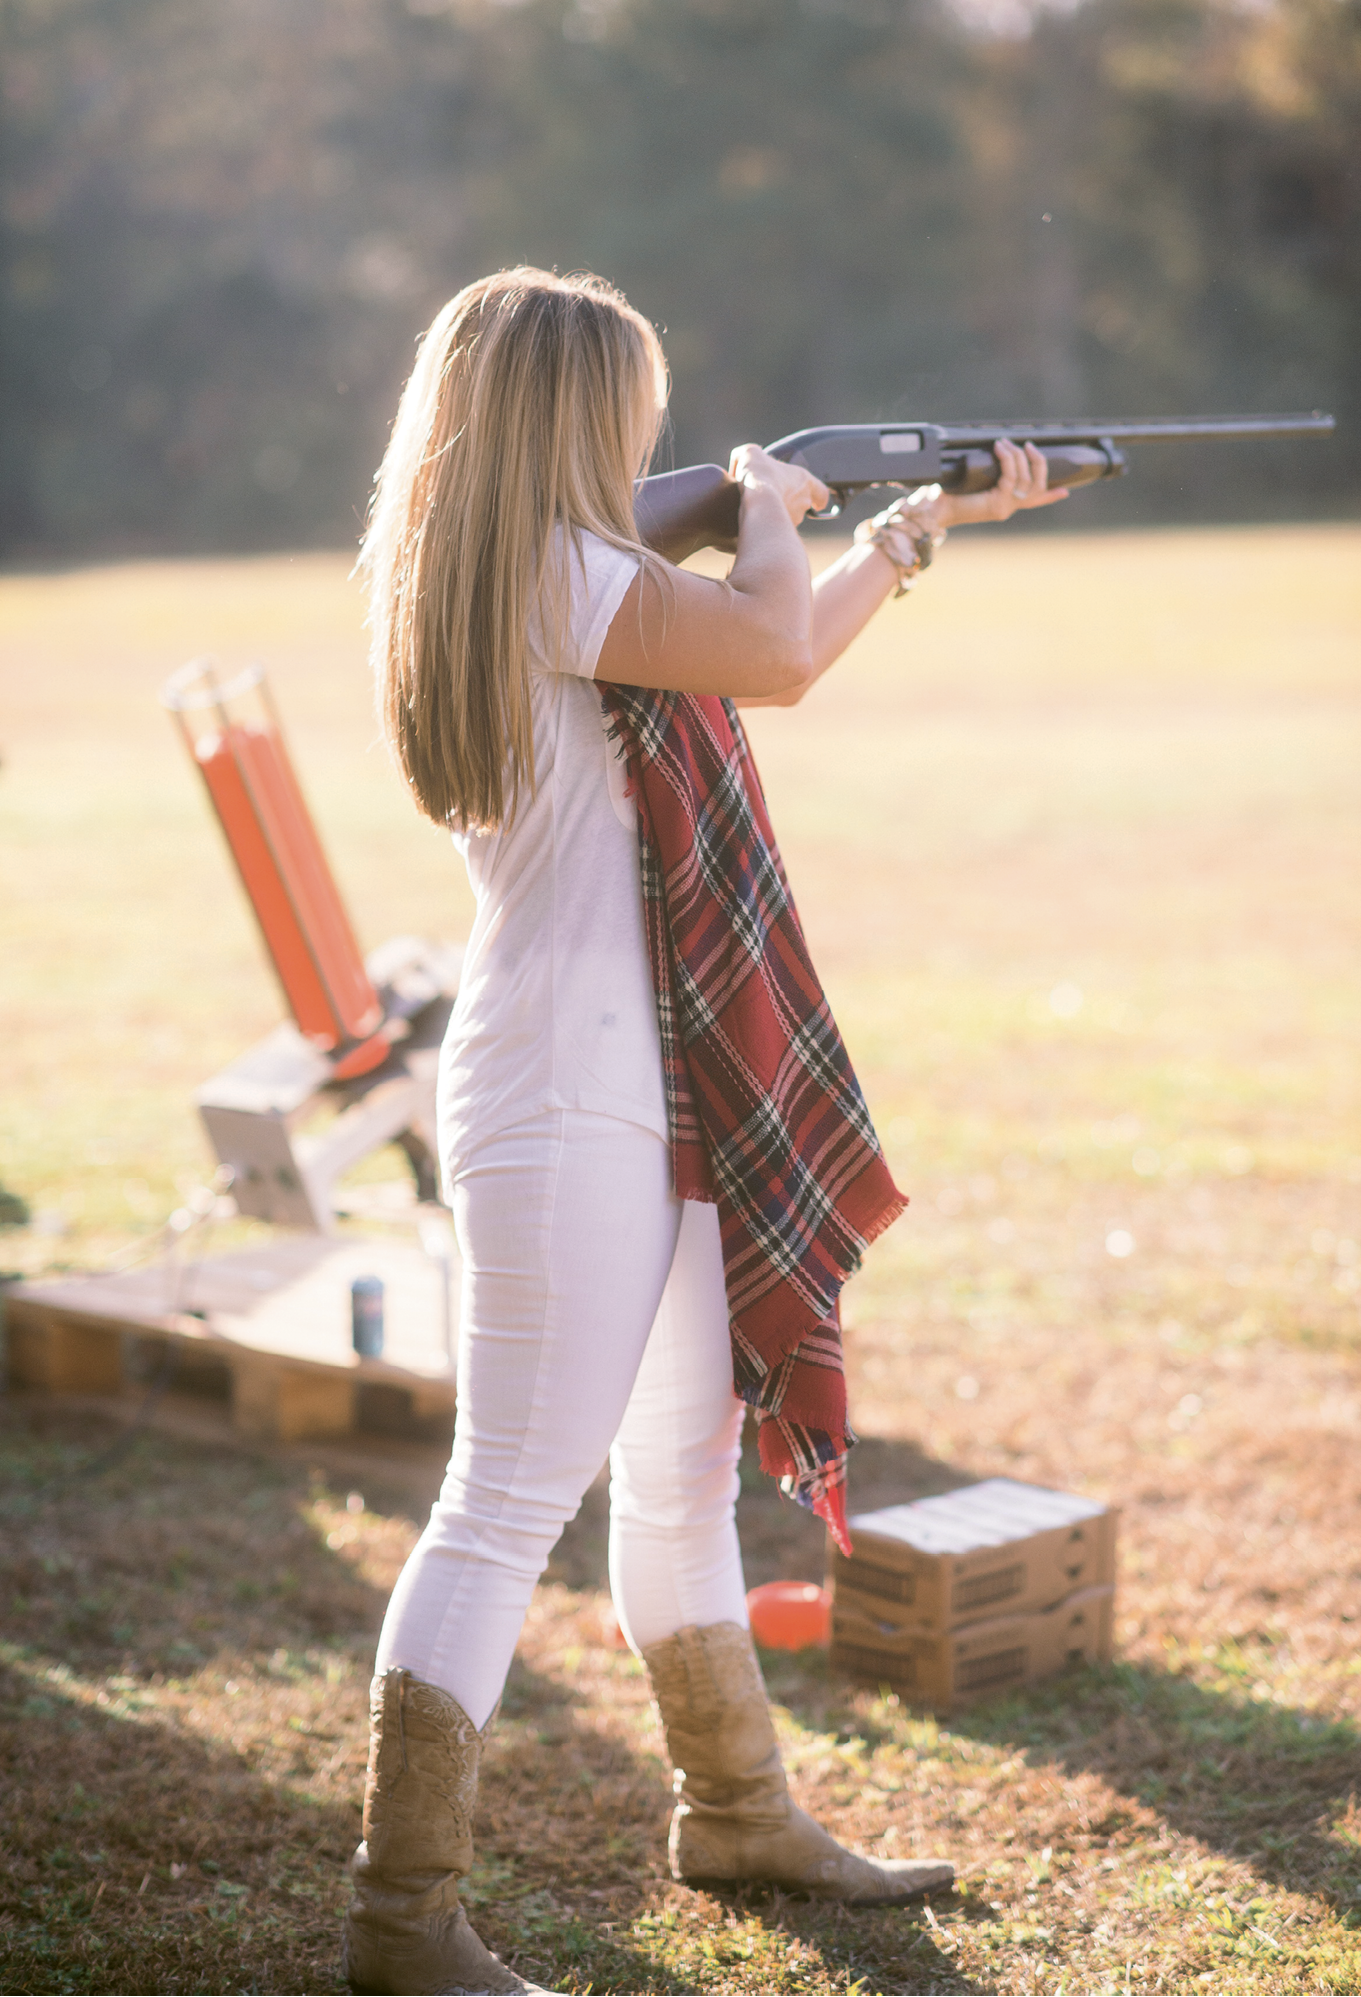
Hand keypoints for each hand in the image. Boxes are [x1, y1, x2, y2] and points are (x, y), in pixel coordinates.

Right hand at [729, 443, 829, 526]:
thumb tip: (741, 459)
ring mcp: (794, 519)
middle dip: (789, 504)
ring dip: (777, 515)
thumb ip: (749, 453)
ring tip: (759, 509)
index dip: (819, 497)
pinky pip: (775, 530)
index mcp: (804, 481)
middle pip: (801, 506)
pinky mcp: (781, 532)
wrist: (757, 502)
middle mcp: (803, 502)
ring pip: (788, 519)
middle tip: (771, 498)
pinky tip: (753, 520)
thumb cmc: (759, 475)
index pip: (822, 492)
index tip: (818, 503)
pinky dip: (767, 526)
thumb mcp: (750, 453)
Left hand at [935, 438, 1069, 528]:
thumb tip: (995, 449)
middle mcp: (1007, 508)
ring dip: (1018, 457)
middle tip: (1029, 445)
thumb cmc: (945, 493)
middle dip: (1038, 463)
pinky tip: (999, 448)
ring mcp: (1004, 508)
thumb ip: (987, 472)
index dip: (1050, 497)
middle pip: (1038, 487)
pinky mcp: (997, 505)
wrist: (932, 510)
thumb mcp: (971, 480)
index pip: (1033, 502)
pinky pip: (1011, 478)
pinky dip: (1007, 460)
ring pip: (1026, 480)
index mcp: (1003, 505)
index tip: (1065, 492)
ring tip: (1005, 442)